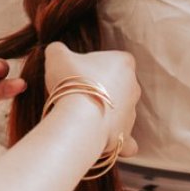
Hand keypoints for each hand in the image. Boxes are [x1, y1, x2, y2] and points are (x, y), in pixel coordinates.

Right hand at [44, 42, 140, 156]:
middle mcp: (134, 87)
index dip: (96, 64)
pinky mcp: (126, 136)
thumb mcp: (57, 56)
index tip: (80, 71)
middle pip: (118, 85)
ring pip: (119, 111)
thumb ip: (58, 50)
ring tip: (81, 116)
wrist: (78, 117)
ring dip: (105, 113)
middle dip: (101, 88)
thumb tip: (56, 51)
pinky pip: (126, 140)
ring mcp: (131, 113)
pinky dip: (117, 141)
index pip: (114, 59)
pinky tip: (104, 140)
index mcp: (124, 63)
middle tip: (78, 92)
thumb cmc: (71, 81)